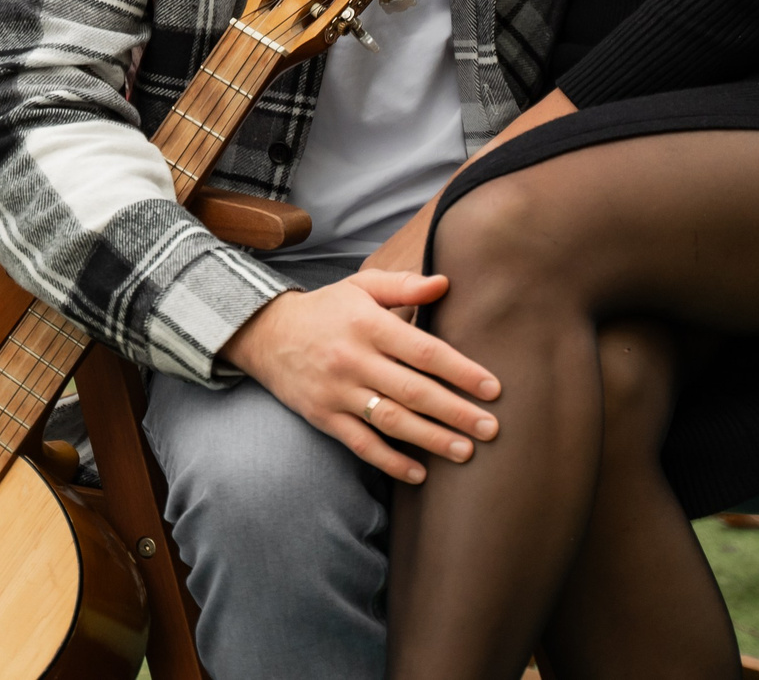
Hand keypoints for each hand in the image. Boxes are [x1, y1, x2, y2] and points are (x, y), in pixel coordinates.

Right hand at [221, 271, 501, 482]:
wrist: (266, 334)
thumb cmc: (327, 309)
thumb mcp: (362, 287)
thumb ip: (404, 285)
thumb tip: (446, 283)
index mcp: (368, 324)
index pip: (422, 350)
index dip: (460, 370)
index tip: (492, 388)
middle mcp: (353, 359)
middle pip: (413, 390)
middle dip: (455, 411)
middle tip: (491, 428)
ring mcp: (337, 391)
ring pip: (391, 421)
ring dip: (431, 439)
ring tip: (466, 452)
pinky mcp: (324, 417)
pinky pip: (361, 444)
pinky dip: (390, 462)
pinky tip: (419, 474)